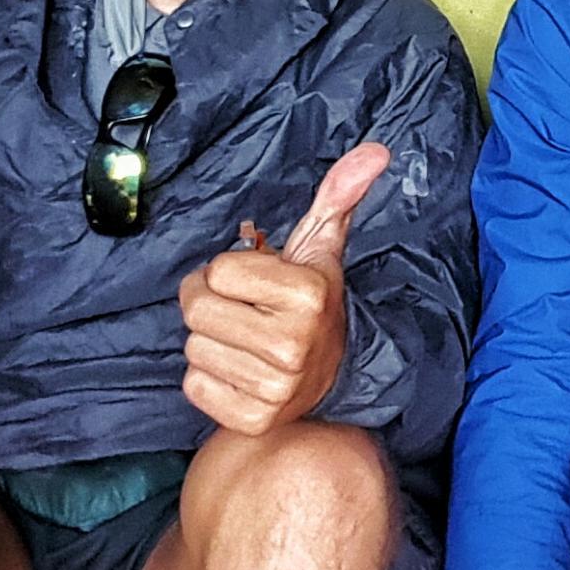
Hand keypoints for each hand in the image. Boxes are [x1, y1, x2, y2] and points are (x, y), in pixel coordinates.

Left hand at [177, 143, 390, 436]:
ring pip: (194, 350)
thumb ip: (338, 196)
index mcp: (308, 294)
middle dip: (211, 304)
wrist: (333, 375)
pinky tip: (240, 371)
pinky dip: (209, 379)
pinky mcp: (252, 419)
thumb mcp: (322, 247)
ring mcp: (274, 387)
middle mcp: (293, 343)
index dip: (227, 272)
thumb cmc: (312, 303)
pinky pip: (194, 387)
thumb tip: (374, 150)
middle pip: (197, 311)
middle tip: (241, 309)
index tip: (253, 281)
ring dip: (211, 342)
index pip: (217, 271)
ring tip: (245, 341)